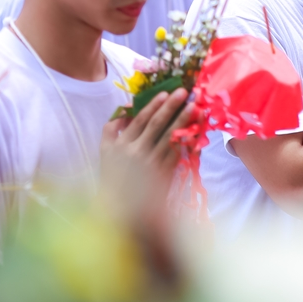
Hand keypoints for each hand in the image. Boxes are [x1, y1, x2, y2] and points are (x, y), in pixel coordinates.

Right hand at [100, 89, 194, 209]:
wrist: (122, 209)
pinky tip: (197, 130)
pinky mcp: (165, 173)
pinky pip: (179, 152)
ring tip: (196, 107)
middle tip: (185, 92)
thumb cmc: (113, 177)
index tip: (165, 93)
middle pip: (157, 124)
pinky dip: (188, 140)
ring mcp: (152, 163)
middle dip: (172, 106)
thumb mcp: (105, 153)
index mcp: (121, 145)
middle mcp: (137, 152)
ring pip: (171, 137)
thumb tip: (125, 109)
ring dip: (185, 120)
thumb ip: (111, 130)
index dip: (153, 105)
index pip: (140, 120)